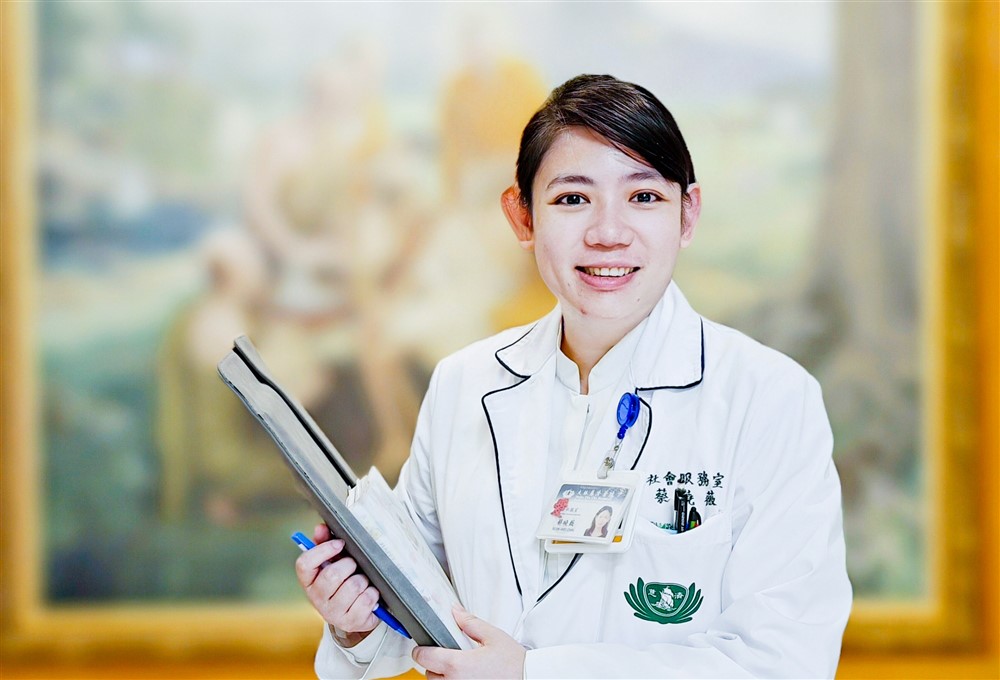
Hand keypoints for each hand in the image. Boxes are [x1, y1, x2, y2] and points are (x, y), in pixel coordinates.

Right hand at [294, 523, 380, 646]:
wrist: (355, 612)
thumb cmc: (343, 581)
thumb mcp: (333, 562)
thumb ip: (325, 542)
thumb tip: (321, 527)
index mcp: (308, 581)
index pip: (304, 563)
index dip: (323, 550)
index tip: (339, 543)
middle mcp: (316, 599)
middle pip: (332, 575)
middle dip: (349, 565)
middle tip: (354, 565)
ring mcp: (332, 613)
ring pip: (353, 586)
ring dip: (363, 579)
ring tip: (362, 581)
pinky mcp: (351, 622)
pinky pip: (367, 599)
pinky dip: (373, 592)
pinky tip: (369, 594)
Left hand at [412, 606, 525, 679]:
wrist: (530, 679)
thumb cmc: (514, 663)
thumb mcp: (493, 636)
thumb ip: (470, 623)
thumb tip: (455, 611)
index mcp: (458, 664)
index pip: (423, 657)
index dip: (420, 650)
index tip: (422, 647)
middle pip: (428, 674)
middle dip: (434, 663)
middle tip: (447, 655)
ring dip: (442, 677)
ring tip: (458, 669)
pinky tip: (466, 677)